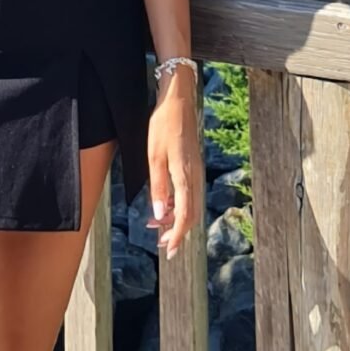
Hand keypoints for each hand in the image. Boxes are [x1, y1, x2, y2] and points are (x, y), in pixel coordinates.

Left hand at [145, 68, 202, 260]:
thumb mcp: (153, 156)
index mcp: (184, 175)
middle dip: (178, 231)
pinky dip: (179, 205)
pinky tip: (165, 203)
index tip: (169, 250)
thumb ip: (158, 186)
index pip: (184, 215)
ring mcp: (196, 170)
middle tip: (161, 242)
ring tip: (158, 224)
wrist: (178, 100)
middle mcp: (194, 176)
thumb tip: (160, 215)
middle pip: (191, 214)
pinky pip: (190, 193)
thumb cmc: (163, 125)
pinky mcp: (193, 165)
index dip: (178, 235)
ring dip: (177, 218)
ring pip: (192, 205)